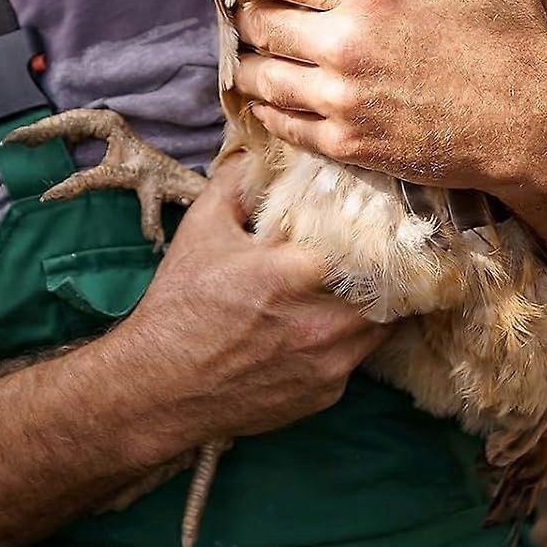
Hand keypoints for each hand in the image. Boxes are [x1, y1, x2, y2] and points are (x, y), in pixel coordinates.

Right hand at [118, 157, 389, 446]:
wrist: (157, 389)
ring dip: (374, 308)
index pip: (368, 246)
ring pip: (381, 328)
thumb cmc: (179, 305)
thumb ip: (238, 181)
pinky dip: (349, 343)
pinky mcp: (324, 395)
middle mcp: (319, 322)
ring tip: (362, 288)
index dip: (381, 232)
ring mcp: (327, 364)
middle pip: (388, 290)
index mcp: (292, 274)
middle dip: (388, 271)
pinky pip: (357, 360)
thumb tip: (266, 151)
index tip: (385, 220)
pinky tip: (326, 329)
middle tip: (384, 254)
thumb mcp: (202, 228)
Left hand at [230, 0, 546, 190]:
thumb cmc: (516, 36)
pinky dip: (269, 116)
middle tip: (240, 20)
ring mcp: (343, 99)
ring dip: (247, 72)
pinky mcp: (351, 144)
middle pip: (264, 30)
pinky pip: (289, 129)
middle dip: (247, 24)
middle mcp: (343, 43)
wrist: (534, 121)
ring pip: (266, 82)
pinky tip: (263, 109)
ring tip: (242, 65)